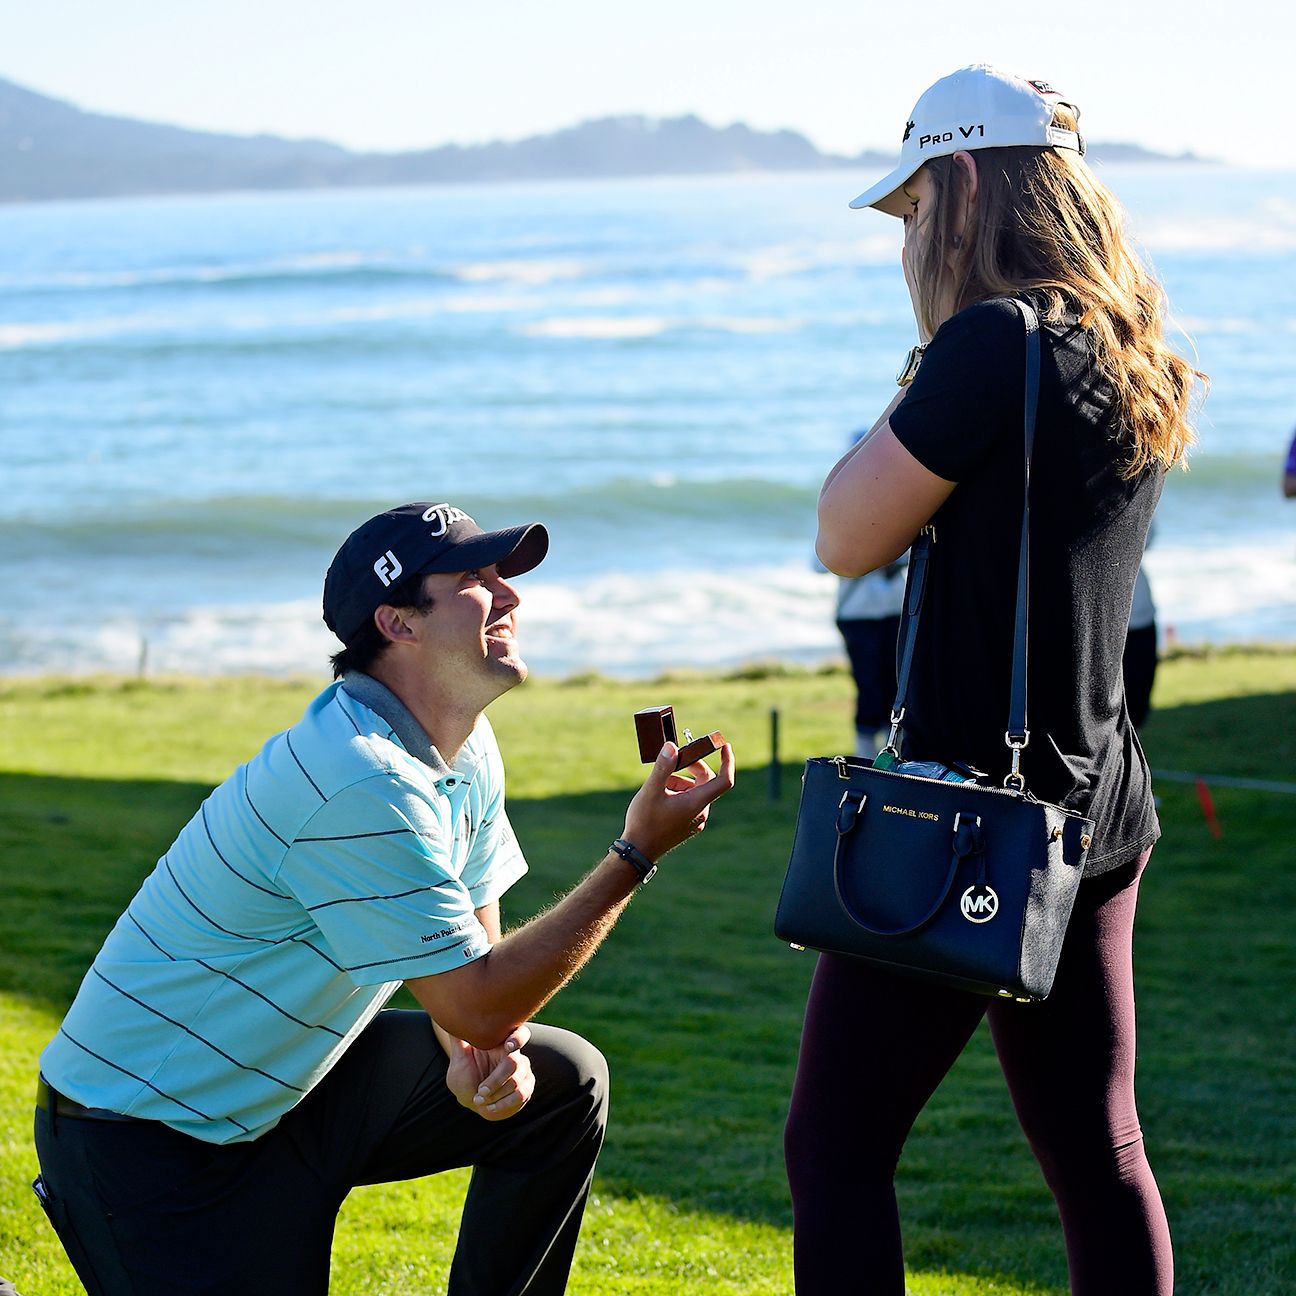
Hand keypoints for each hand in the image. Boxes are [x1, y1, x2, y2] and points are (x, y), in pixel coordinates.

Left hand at [443, 1023, 534, 1120]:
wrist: (471, 1101)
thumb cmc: (464, 1076)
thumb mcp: (459, 1058)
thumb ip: (458, 1039)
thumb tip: (450, 1014)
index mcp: (501, 1043)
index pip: (519, 1033)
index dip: (518, 1038)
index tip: (508, 1046)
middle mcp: (515, 1055)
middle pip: (516, 1063)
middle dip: (496, 1080)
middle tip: (480, 1091)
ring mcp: (523, 1072)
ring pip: (517, 1081)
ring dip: (496, 1094)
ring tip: (479, 1100)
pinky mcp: (526, 1087)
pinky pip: (522, 1094)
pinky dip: (503, 1104)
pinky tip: (489, 1107)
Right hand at [621, 740, 735, 863]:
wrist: (638, 852)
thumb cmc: (644, 822)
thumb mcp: (651, 790)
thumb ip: (663, 767)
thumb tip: (672, 746)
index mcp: (697, 803)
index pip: (724, 780)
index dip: (727, 762)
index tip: (725, 746)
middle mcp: (701, 813)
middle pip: (706, 782)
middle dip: (692, 768)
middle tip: (675, 759)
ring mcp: (695, 821)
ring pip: (695, 792)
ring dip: (681, 781)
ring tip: (659, 784)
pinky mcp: (688, 826)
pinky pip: (690, 803)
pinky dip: (679, 793)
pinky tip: (661, 796)